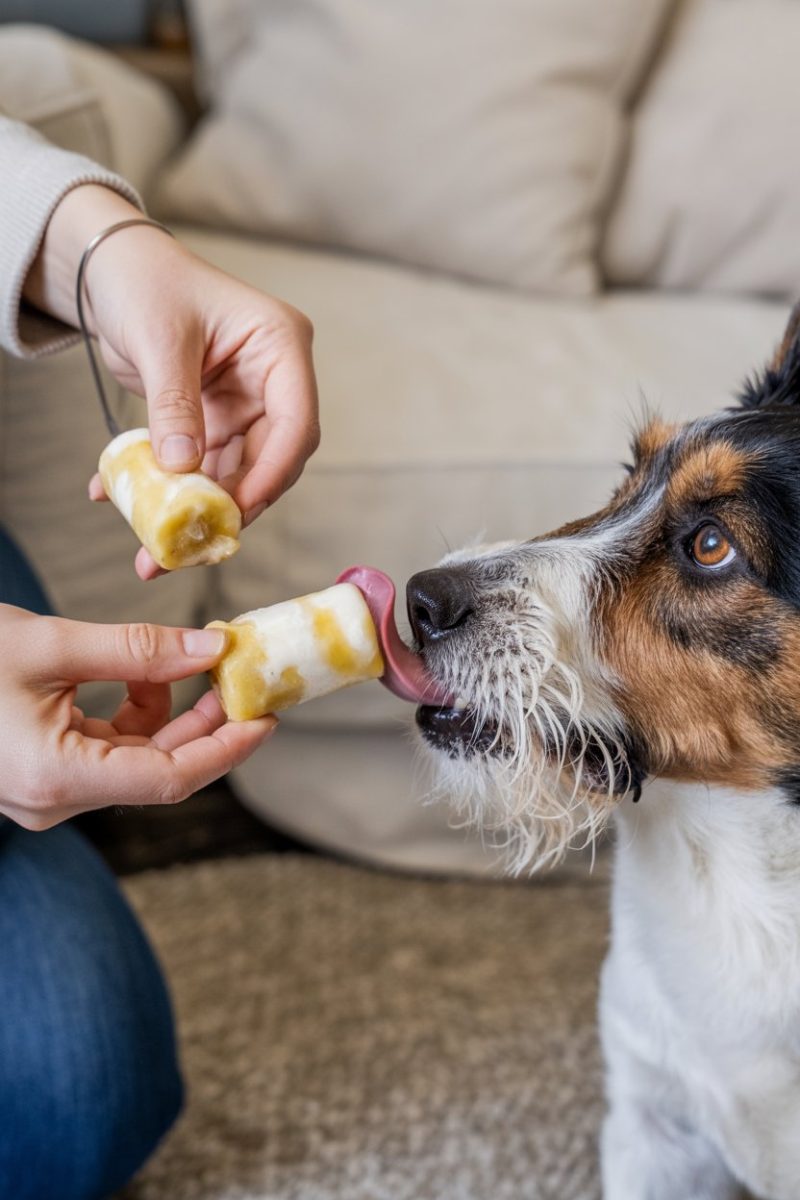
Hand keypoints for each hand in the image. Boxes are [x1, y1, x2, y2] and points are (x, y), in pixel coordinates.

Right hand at [0, 604, 275, 829]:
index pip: (167, 779)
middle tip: (244, 679)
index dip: (226, 750)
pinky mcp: (45, 773)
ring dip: (172, 714)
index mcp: (54, 777)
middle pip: (157, 770)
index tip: (268, 717)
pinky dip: (135, 713)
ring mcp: (48, 790)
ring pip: (136, 759)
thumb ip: (135, 650)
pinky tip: (145, 673)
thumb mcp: (49, 643)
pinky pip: (109, 750)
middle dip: (207, 724)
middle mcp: (53, 798)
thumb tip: (210, 647)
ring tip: (200, 662)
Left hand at [24, 186, 319, 579]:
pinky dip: (173, 489)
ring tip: (159, 548)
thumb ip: (175, 404)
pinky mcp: (216, 419)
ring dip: (201, 508)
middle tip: (197, 540)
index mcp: (281, 346)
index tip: (237, 509)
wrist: (112, 272)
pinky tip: (135, 509)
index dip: (272, 473)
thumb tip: (182, 468)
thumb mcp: (161, 339)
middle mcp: (273, 380)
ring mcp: (246, 403)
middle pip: (272, 458)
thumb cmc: (146, 281)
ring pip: (238, 472)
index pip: (296, 422)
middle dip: (234, 503)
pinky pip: (203, 466)